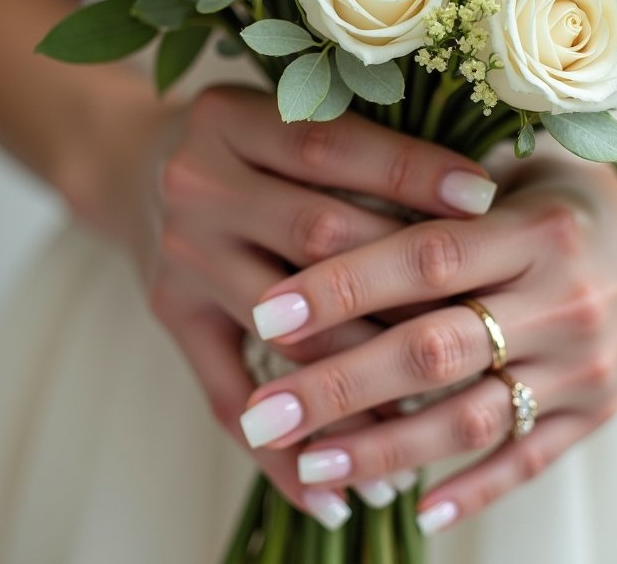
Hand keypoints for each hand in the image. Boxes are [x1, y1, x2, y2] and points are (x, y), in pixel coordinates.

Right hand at [137, 86, 497, 521]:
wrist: (130, 168)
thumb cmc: (239, 142)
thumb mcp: (278, 115)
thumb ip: (354, 146)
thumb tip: (476, 194)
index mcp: (232, 123)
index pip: (331, 148)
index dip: (410, 173)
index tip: (485, 199)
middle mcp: (199, 189)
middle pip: (318, 242)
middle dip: (407, 284)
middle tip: (486, 323)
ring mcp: (182, 262)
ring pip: (291, 334)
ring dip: (365, 388)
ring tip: (434, 428)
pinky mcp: (174, 320)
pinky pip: (229, 400)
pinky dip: (283, 457)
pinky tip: (336, 500)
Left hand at [239, 157, 616, 531]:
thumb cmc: (584, 200)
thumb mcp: (526, 177)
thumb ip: (443, 202)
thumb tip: (330, 225)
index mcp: (534, 231)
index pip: (423, 259)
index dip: (342, 287)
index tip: (265, 314)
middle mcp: (561, 302)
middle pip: (432, 351)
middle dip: (337, 386)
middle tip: (262, 415)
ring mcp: (583, 366)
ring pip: (470, 419)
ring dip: (385, 447)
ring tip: (310, 462)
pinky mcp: (597, 412)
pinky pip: (529, 459)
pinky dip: (473, 488)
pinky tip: (416, 509)